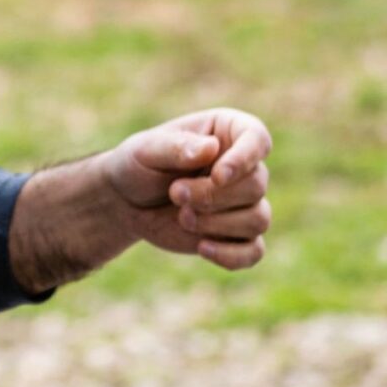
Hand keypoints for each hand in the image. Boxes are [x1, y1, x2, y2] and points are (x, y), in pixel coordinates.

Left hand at [98, 108, 271, 269]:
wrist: (127, 201)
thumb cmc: (139, 164)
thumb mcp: (146, 150)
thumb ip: (176, 147)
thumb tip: (211, 148)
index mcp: (228, 131)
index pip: (258, 139)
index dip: (245, 159)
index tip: (217, 176)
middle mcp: (243, 166)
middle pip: (256, 185)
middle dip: (213, 196)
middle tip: (175, 194)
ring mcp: (243, 203)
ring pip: (259, 218)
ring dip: (218, 223)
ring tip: (182, 217)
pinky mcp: (237, 235)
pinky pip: (254, 251)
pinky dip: (232, 255)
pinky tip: (202, 248)